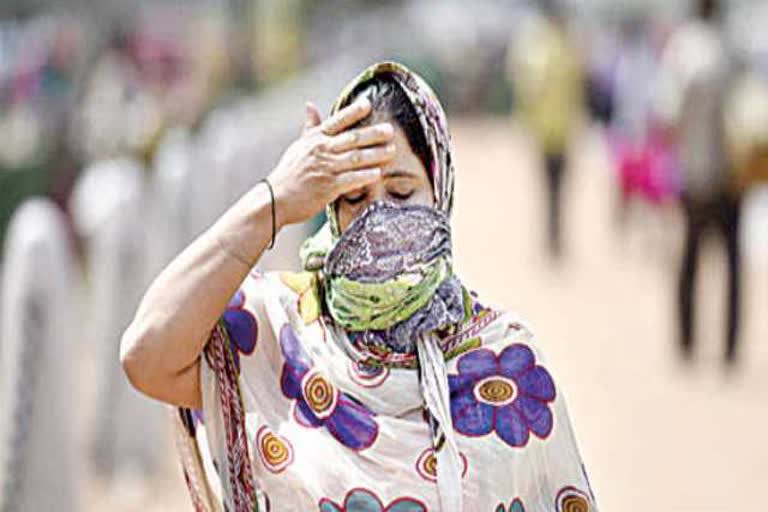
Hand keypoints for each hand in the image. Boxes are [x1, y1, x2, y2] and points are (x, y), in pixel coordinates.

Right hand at [267, 98, 395, 226]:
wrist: (275, 199)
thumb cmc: (289, 173)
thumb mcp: (299, 146)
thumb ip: (310, 127)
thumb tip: (310, 105)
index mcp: (315, 139)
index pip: (336, 121)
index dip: (353, 112)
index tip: (368, 105)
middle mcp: (321, 150)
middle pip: (352, 138)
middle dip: (373, 133)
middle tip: (390, 130)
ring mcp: (325, 169)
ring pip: (355, 158)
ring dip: (376, 154)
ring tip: (391, 151)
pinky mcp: (328, 187)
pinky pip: (351, 179)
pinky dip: (365, 176)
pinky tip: (378, 174)